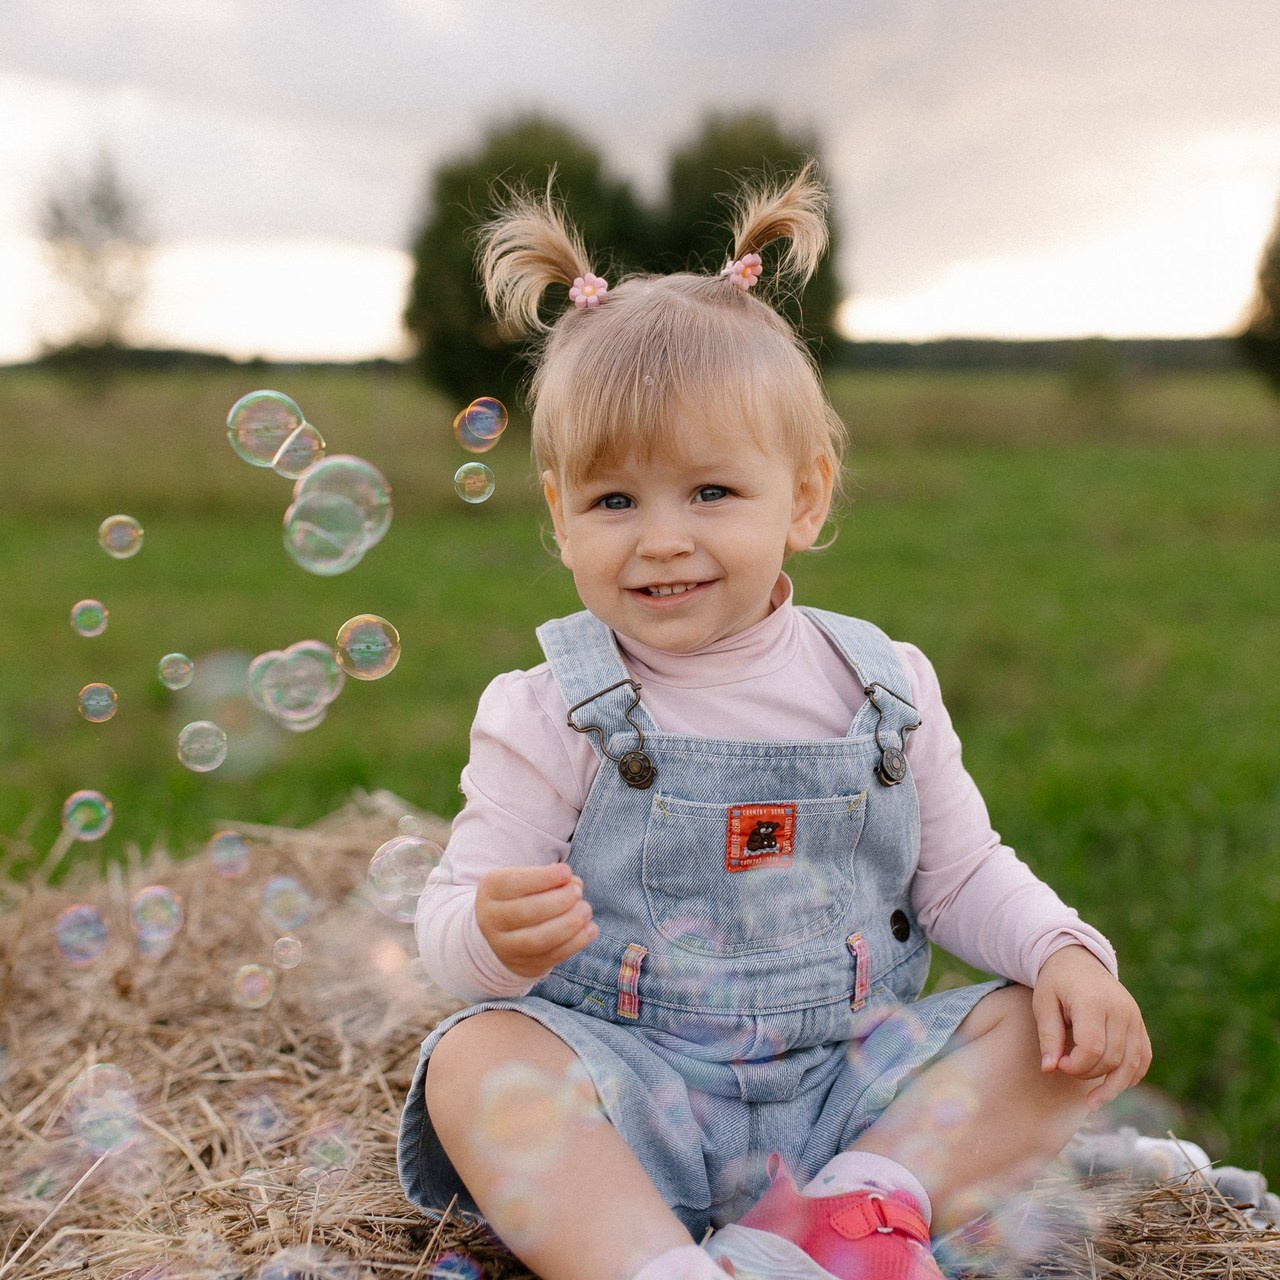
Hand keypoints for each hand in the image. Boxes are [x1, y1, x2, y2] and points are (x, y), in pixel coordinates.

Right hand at [475, 863, 597, 978]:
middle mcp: (492, 920)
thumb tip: (573, 883)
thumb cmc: (522, 895)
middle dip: (558, 901)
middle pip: (525, 913)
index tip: (567, 872)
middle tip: (578, 893)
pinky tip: (590, 929)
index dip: (543, 878)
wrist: (504, 932)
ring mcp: (506, 947)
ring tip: (585, 910)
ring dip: (568, 924)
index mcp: (490, 891)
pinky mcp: (525, 965)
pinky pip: (552, 957)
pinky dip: (575, 943)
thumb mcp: (526, 879)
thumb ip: (549, 877)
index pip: (513, 883)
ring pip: (537, 940)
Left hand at [1032, 945, 1152, 1109]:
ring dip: (1113, 1086)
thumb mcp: (1043, 1002)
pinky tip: (1115, 1087)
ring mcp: (1134, 1017)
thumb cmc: (1056, 983)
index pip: (1091, 1047)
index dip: (1076, 1065)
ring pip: (1131, 1063)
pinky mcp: (1139, 1024)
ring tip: (1093, 1103)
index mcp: (1093, 1001)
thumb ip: (1048, 1035)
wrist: (1078, 960)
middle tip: (1066, 1068)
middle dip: (1088, 1073)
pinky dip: (1131, 1076)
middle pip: (1111, 1058)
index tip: (1059, 1064)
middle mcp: (1120, 1010)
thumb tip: (1049, 1069)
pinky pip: (1143, 1057)